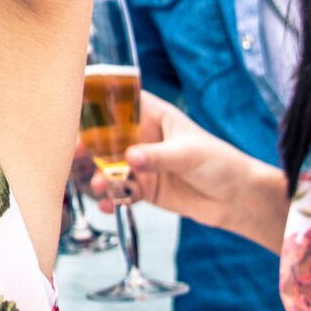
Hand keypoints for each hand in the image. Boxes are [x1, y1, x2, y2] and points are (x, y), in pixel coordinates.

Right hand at [88, 92, 285, 248]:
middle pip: (105, 137)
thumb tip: (129, 158)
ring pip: (109, 167)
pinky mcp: (144, 188)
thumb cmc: (219, 162)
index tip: (75, 115)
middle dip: (88, 146)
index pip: (117, 103)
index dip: (95, 106)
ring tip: (100, 188)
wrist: (236, 198)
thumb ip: (158, 156)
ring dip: (100, 176)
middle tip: (73, 155)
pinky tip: (109, 206)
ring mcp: (141, 164)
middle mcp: (141, 137)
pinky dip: (112, 199)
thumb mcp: (188, 154)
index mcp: (152, 115)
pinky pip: (120, 192)